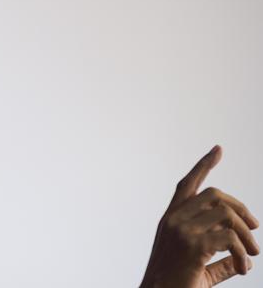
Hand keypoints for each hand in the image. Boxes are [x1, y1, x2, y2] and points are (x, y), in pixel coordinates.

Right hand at [140, 145, 259, 287]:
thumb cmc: (177, 286)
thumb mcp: (199, 267)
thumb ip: (218, 259)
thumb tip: (242, 259)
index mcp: (170, 219)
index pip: (188, 184)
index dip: (204, 165)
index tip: (218, 149)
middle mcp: (173, 219)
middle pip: (215, 194)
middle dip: (241, 208)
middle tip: (255, 230)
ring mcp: (181, 230)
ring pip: (226, 214)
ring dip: (247, 235)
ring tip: (252, 255)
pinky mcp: (193, 245)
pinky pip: (230, 238)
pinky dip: (243, 253)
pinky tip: (243, 269)